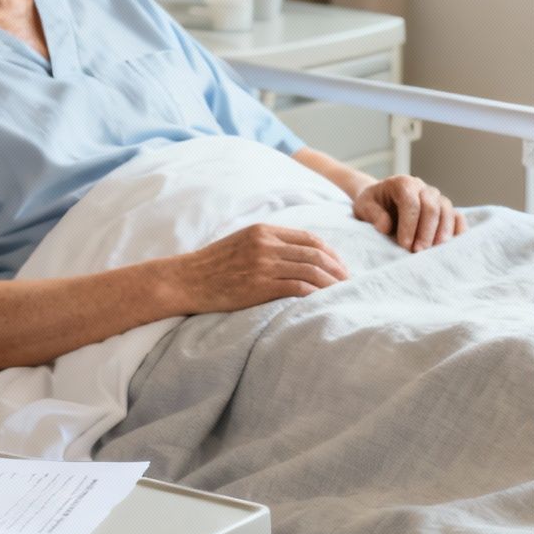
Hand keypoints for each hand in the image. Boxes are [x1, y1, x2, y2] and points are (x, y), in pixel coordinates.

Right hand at [168, 223, 349, 312]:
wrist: (185, 280)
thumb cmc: (212, 265)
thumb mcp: (241, 242)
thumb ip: (268, 243)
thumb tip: (297, 254)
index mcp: (264, 231)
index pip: (309, 239)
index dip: (330, 253)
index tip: (340, 265)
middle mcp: (266, 244)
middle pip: (315, 254)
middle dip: (337, 269)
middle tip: (348, 282)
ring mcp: (263, 265)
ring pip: (311, 271)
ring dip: (331, 283)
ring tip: (341, 293)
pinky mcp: (259, 286)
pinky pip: (297, 288)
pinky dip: (315, 294)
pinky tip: (323, 301)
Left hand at [352, 175, 465, 251]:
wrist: (381, 202)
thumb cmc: (372, 205)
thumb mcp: (363, 207)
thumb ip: (373, 214)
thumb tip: (385, 226)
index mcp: (402, 183)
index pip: (411, 202)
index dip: (410, 225)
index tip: (405, 245)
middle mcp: (422, 187)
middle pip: (432, 206)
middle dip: (426, 231)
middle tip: (419, 252)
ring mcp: (436, 197)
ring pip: (447, 211)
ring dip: (443, 233)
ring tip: (435, 252)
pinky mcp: (444, 210)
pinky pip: (457, 217)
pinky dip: (458, 231)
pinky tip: (452, 247)